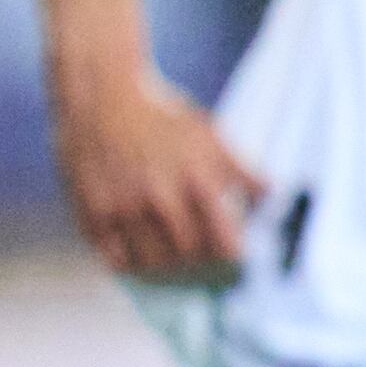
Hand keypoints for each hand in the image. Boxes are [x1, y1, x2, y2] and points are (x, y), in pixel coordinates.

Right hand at [51, 64, 264, 281]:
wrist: (100, 97)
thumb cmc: (162, 117)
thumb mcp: (209, 136)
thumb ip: (242, 170)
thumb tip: (273, 196)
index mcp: (196, 180)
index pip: (225, 243)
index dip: (234, 260)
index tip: (235, 262)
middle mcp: (159, 197)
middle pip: (190, 256)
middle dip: (202, 265)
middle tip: (206, 266)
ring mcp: (123, 207)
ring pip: (153, 263)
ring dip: (168, 269)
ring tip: (175, 265)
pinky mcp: (92, 212)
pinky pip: (115, 257)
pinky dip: (130, 264)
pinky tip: (139, 257)